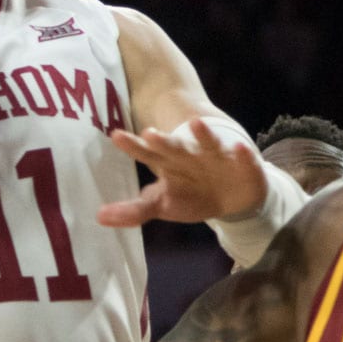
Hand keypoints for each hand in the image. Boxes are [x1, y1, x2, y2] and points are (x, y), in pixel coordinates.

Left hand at [97, 118, 266, 226]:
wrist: (232, 199)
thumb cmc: (191, 196)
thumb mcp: (162, 204)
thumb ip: (133, 211)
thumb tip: (99, 217)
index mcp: (167, 162)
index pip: (146, 152)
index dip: (132, 145)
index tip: (116, 136)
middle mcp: (189, 155)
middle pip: (174, 146)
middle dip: (163, 140)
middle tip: (149, 133)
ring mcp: (216, 157)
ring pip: (208, 144)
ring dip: (203, 135)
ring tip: (196, 124)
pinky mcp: (243, 164)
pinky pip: (244, 158)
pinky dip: (243, 154)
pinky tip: (240, 149)